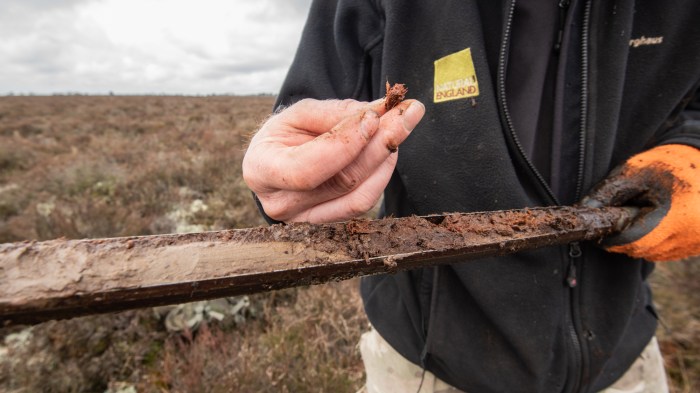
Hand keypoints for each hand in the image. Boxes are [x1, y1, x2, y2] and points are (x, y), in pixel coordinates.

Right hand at [242, 98, 424, 222]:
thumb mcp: (300, 114)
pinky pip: (363, 204)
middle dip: (379, 143)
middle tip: (408, 113)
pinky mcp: (328, 225)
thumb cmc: (286, 134)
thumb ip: (337, 113)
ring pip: (359, 196)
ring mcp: (304, 221)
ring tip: (401, 124)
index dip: (344, 144)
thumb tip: (381, 111)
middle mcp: (279, 204)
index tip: (373, 116)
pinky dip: (382, 174)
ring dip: (387, 158)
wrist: (280, 160)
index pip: (306, 169)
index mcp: (261, 170)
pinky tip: (389, 149)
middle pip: (341, 181)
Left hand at [581, 144, 699, 260]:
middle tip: (625, 213)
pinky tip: (659, 219)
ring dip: (640, 238)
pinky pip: (665, 251)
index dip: (611, 237)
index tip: (602, 226)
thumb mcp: (633, 173)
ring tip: (646, 212)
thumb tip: (582, 212)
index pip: (631, 242)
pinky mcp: (697, 246)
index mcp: (676, 219)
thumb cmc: (668, 163)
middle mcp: (690, 237)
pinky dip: (655, 240)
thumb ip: (606, 194)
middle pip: (640, 249)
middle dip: (625, 236)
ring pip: (652, 252)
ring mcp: (695, 244)